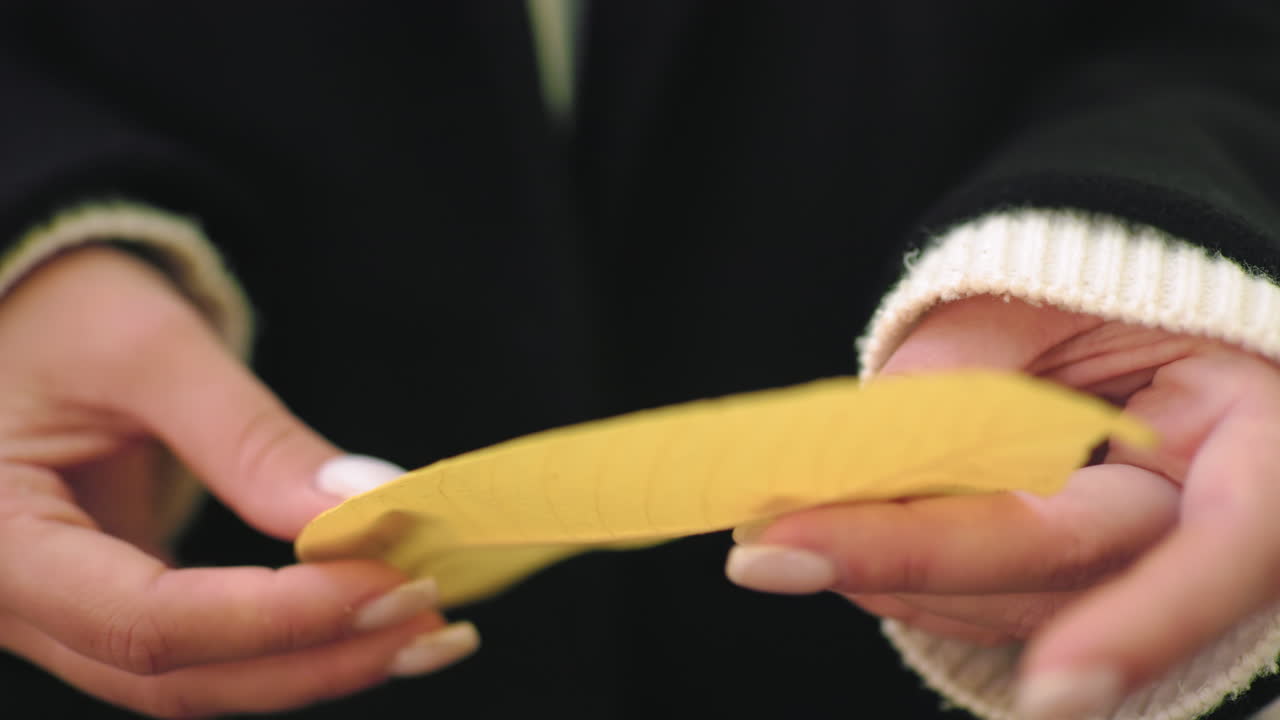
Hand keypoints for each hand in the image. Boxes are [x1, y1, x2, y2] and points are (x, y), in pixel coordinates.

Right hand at [0, 247, 476, 717]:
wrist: (20, 312)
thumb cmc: (60, 311)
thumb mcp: (151, 352)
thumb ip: (250, 439)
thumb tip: (365, 510)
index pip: (147, 620)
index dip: (277, 618)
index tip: (388, 582)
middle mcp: (16, 601)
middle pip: (175, 674)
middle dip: (316, 656)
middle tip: (431, 620)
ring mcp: (62, 614)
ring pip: (194, 680)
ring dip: (315, 664)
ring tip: (422, 628)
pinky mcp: (112, 603)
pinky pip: (202, 650)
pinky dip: (289, 641)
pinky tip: (368, 615)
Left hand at [725, 294, 1279, 717]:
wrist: (1139, 327)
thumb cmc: (1115, 296)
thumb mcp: (1060, 295)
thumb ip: (976, 361)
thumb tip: (870, 439)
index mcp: (1257, 450)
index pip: (1225, 552)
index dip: (1140, 625)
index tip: (1052, 692)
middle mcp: (1210, 537)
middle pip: (1066, 577)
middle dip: (911, 561)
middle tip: (774, 547)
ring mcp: (1140, 578)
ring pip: (1009, 606)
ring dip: (883, 573)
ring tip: (777, 535)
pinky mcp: (1072, 594)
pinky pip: (981, 601)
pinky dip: (897, 572)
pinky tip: (824, 540)